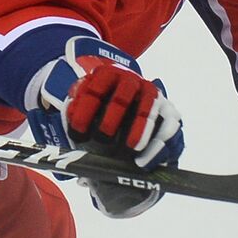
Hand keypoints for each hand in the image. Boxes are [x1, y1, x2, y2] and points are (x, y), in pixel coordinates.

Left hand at [27, 37, 183, 217]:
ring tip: (130, 149)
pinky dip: (158, 144)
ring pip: (149, 109)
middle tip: (102, 137)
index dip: (84, 110)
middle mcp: (132, 81)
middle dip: (112, 117)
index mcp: (106, 76)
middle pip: (123, 97)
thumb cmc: (99, 112)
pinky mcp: (170, 112)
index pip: (94, 89)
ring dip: (140, 129)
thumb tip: (68, 131)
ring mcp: (153, 95)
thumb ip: (73, 116)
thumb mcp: (83, 109)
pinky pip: (168, 126)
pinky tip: (144, 160)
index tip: (77, 133)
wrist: (128, 104)